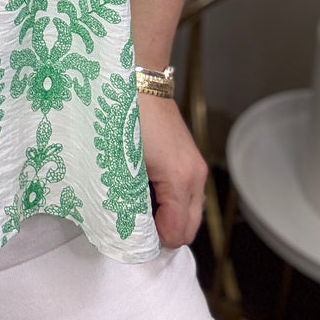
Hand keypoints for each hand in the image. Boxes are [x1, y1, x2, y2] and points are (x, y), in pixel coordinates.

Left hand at [137, 92, 207, 248]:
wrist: (136, 80)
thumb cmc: (125, 117)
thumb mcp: (123, 163)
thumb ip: (130, 199)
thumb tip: (132, 227)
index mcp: (181, 179)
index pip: (177, 233)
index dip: (153, 240)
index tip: (130, 232)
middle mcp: (195, 175)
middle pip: (188, 227)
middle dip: (163, 232)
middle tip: (133, 224)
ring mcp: (195, 166)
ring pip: (189, 211)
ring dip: (166, 216)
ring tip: (136, 203)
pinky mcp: (190, 159)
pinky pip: (186, 194)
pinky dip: (170, 200)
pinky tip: (145, 188)